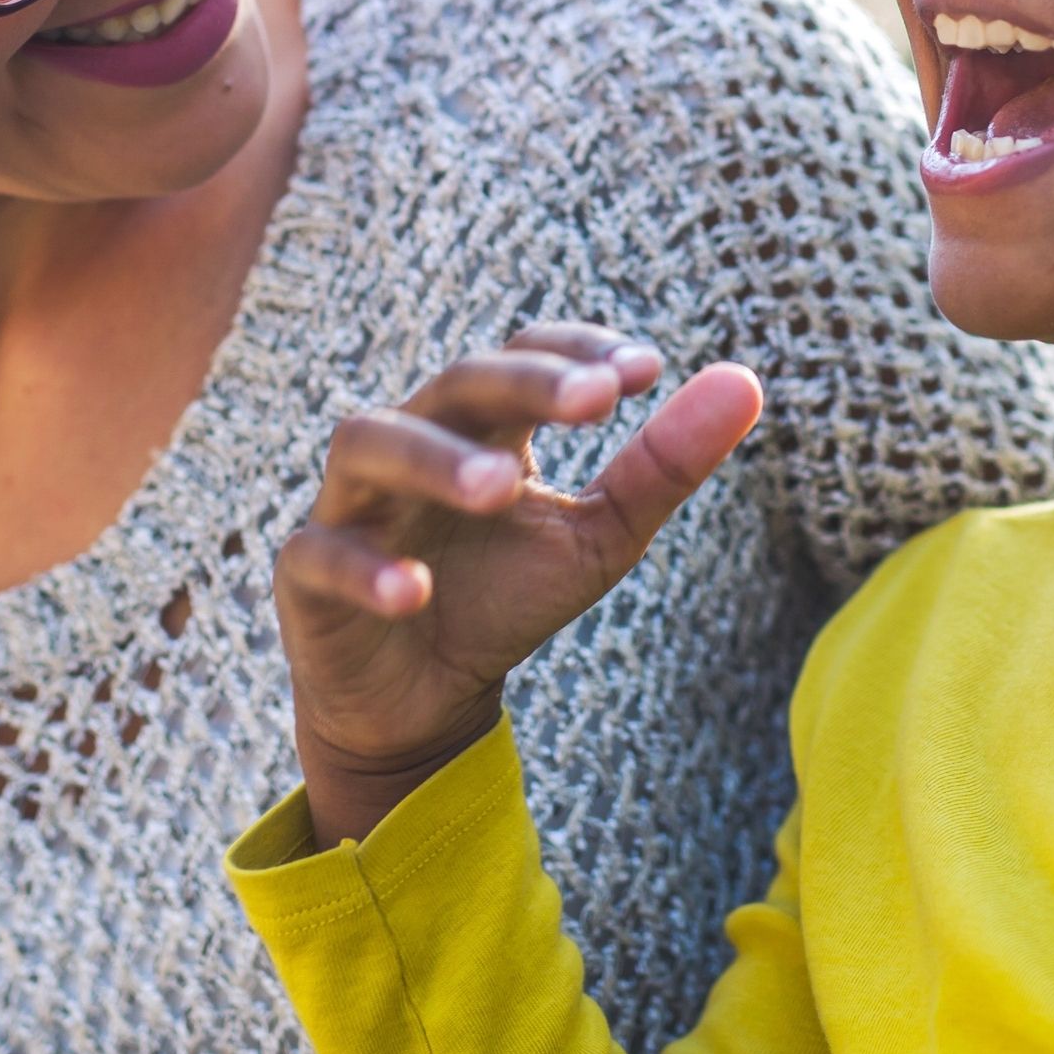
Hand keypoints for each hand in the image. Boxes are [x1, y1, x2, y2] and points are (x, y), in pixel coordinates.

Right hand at [272, 323, 765, 846]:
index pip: (523, 354)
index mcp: (485, 425)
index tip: (646, 370)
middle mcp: (413, 441)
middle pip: (455, 383)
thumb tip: (747, 381)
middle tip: (594, 399)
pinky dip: (366, 568)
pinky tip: (414, 592)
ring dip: (437, 459)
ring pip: (371, 443)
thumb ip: (662, 466)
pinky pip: (322, 554)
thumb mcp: (598, 538)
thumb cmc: (505, 598)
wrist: (421, 701)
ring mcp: (352, 503)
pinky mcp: (306, 573)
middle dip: (522, 384)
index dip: (574, 351)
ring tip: (504, 485)